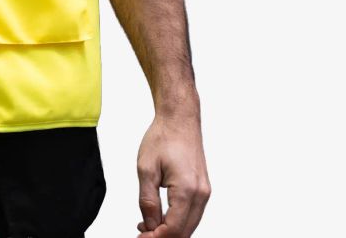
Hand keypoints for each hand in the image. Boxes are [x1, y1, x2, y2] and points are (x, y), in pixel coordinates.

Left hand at [135, 111, 210, 236]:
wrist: (179, 119)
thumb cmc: (163, 137)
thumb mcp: (146, 169)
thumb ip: (147, 201)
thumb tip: (150, 226)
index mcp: (187, 190)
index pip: (173, 229)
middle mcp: (201, 194)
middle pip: (184, 232)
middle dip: (163, 237)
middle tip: (141, 234)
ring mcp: (204, 192)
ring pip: (189, 225)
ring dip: (170, 230)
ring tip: (147, 226)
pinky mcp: (203, 189)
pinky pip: (192, 214)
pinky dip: (177, 220)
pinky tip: (160, 217)